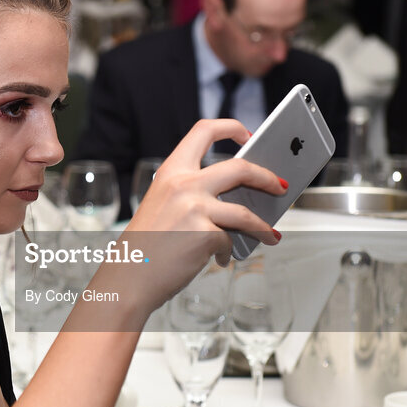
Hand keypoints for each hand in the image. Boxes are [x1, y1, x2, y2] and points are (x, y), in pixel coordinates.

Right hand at [121, 119, 285, 311]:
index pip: (203, 131)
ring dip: (263, 225)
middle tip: (278, 185)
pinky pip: (230, 241)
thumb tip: (234, 201)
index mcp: (170, 172)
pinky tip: (220, 259)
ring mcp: (196, 209)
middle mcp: (184, 184)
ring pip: (245, 212)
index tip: (248, 135)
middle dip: (266, 177)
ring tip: (271, 234)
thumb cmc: (144, 246)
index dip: (231, 128)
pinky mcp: (206, 235)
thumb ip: (191, 195)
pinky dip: (227, 253)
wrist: (129, 278)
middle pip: (239, 168)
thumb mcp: (162, 206)